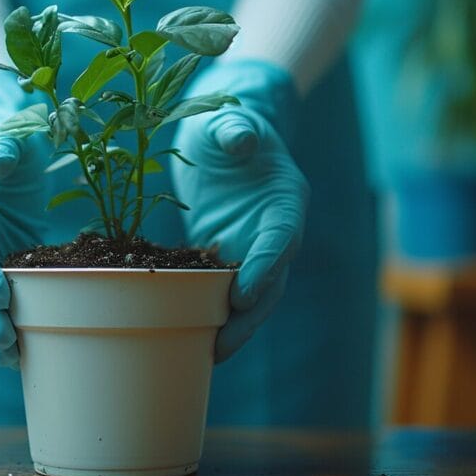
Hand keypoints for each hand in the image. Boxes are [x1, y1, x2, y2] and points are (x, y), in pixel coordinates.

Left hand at [172, 61, 308, 362]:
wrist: (221, 135)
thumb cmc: (226, 123)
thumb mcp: (226, 120)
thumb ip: (235, 130)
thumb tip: (242, 140)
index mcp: (285, 201)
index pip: (280, 241)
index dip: (264, 268)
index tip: (242, 295)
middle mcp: (275, 231)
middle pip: (270, 282)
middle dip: (249, 317)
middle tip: (222, 346)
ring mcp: (252, 247)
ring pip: (250, 296)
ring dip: (232, 325)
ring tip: (207, 355)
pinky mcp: (228, 254)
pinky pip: (223, 289)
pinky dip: (211, 312)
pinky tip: (190, 335)